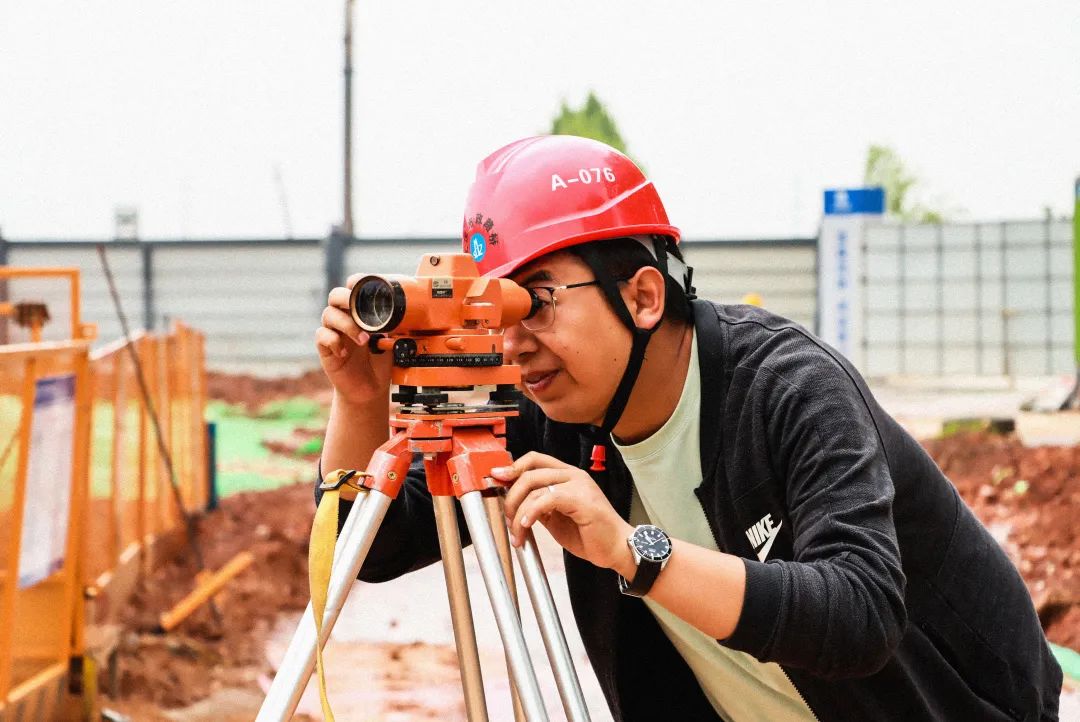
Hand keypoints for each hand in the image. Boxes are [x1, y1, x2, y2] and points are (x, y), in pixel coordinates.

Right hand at [315, 274, 393, 404]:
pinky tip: (344, 352)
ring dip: (347, 324)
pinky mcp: (325, 349)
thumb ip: (392, 325)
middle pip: (335, 295)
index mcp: (359, 312)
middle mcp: (344, 318)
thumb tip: (406, 313)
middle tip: (360, 311)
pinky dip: (333, 341)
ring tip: (363, 340)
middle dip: (346, 298)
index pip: (351, 288)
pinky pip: (321, 336)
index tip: (364, 286)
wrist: (370, 390)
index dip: (355, 283)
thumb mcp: (391, 340)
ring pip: (328, 314)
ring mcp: (333, 332)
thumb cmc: (379, 362)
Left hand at [495, 452, 633, 570]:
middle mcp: (573, 475)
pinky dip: (531, 513)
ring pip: (534, 486)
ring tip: (518, 532)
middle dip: (510, 495)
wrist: (616, 549)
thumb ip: (538, 506)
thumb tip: (514, 501)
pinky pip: (546, 499)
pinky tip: (527, 527)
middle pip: (529, 471)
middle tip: (507, 518)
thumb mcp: (556, 518)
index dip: (512, 467)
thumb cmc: (590, 534)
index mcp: (567, 476)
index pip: (534, 459)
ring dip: (518, 513)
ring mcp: (578, 485)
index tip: (497, 478)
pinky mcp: (581, 499)